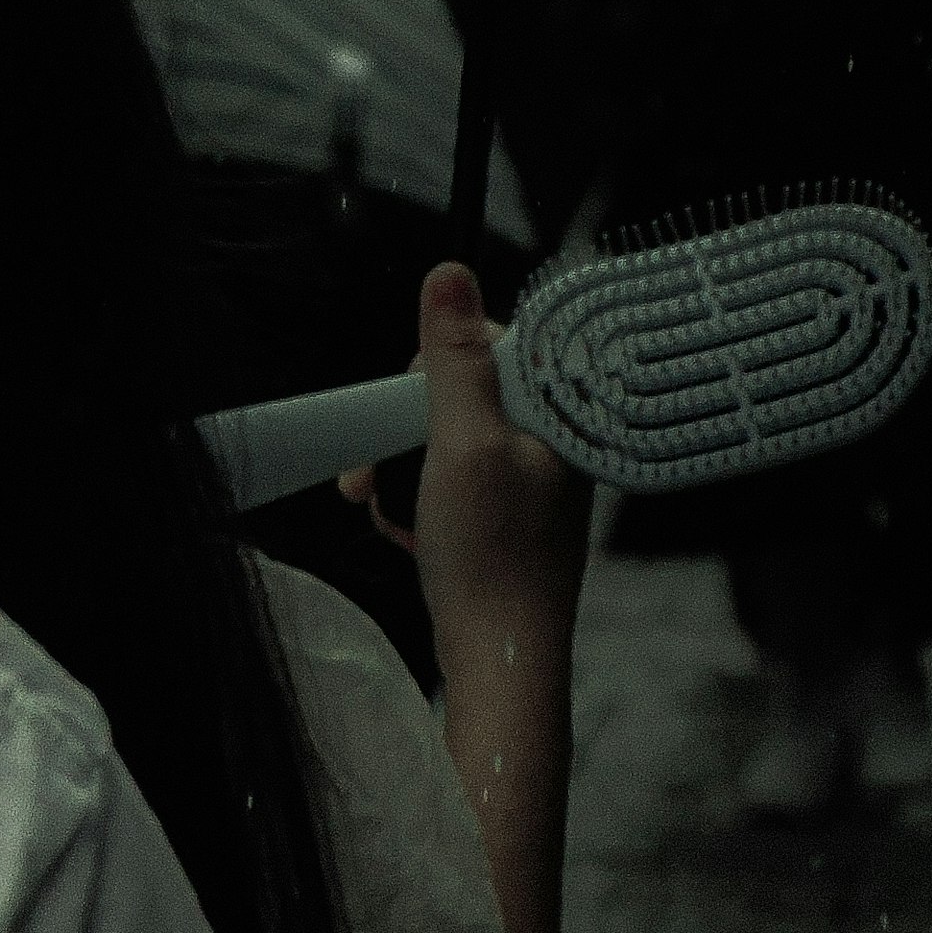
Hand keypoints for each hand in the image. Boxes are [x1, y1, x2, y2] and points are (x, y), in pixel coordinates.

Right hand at [346, 262, 589, 668]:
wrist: (500, 659)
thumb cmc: (490, 557)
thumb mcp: (462, 441)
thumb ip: (455, 358)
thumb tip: (449, 273)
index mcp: (558, 409)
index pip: (492, 339)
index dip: (433, 367)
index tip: (407, 406)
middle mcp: (553, 438)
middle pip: (461, 389)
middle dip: (405, 427)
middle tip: (372, 472)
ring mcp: (532, 479)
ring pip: (447, 437)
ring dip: (404, 468)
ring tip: (387, 510)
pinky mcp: (509, 515)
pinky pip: (451, 481)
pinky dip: (420, 501)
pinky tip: (411, 534)